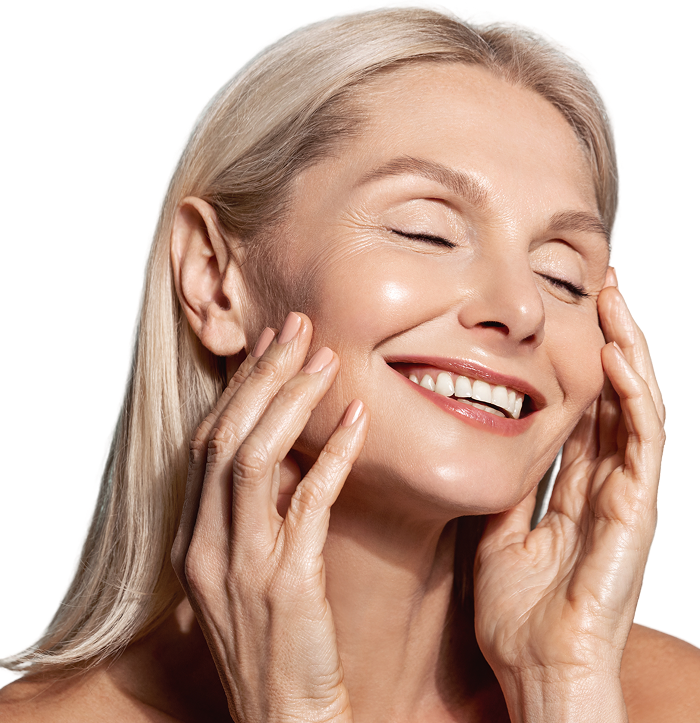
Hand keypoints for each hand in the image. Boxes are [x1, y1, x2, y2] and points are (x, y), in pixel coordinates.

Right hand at [171, 313, 367, 722]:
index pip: (207, 444)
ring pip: (253, 457)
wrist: (283, 721)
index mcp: (195, 540)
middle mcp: (207, 545)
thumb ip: (254, 516)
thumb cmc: (275, 644)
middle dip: (260, 375)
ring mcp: (241, 564)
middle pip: (224, 437)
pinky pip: (308, 500)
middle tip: (294, 328)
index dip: (238, 390)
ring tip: (322, 356)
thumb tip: (286, 453)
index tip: (267, 348)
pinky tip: (357, 418)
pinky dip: (332, 453)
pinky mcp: (286, 581)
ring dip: (289, 400)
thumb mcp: (248, 575)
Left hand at [472, 268, 664, 719]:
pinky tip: (620, 358)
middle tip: (602, 290)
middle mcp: (609, 487)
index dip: (580, 367)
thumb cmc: (521, 614)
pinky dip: (635, 399)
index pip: (587, 413)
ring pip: (639, 410)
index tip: (567, 320)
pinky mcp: (637, 514)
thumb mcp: (501, 536)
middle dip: (613, 343)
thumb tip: (492, 452)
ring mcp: (628, 499)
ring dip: (631, 353)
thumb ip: (509, 492)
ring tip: (617, 301)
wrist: (538, 670)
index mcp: (578, 491)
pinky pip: (642, 445)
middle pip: (617, 400)